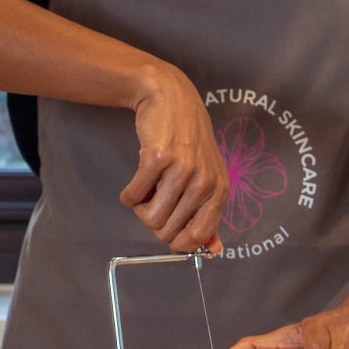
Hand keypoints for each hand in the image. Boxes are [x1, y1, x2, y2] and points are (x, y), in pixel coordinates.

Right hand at [118, 65, 225, 253]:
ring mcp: (181, 169)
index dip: (177, 242)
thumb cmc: (190, 140)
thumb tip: (214, 250)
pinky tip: (136, 181)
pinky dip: (128, 195)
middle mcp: (204, 182)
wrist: (172, 98)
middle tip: (155, 200)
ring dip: (140, 209)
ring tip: (146, 190)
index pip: (198, 236)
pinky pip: (133, 196)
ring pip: (149, 218)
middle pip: (167, 231)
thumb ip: (209, 214)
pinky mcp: (156, 158)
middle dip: (154, 221)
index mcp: (219, 190)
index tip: (167, 231)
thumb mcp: (209, 175)